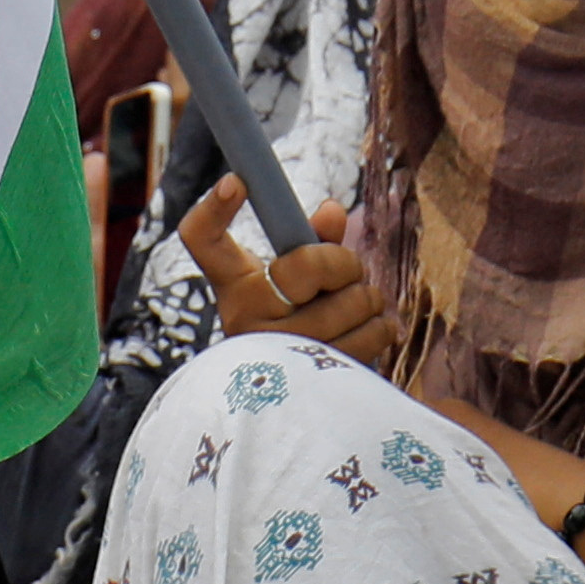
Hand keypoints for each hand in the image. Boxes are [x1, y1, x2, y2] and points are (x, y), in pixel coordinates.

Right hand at [180, 177, 398, 369]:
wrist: (296, 402)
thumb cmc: (298, 326)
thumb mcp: (297, 283)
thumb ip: (314, 244)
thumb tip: (333, 211)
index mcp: (236, 287)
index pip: (201, 241)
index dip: (212, 208)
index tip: (235, 182)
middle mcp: (247, 319)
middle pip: (305, 264)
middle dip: (343, 263)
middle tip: (346, 275)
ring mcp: (279, 353)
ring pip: (351, 302)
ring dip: (368, 298)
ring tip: (359, 307)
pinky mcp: (315, 381)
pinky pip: (371, 334)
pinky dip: (382, 326)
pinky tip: (370, 329)